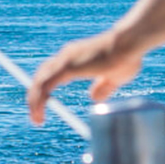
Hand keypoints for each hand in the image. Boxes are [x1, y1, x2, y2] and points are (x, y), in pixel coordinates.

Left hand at [26, 31, 143, 124]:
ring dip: (34, 100)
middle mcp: (67, 56)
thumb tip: (94, 98)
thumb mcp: (114, 77)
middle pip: (41, 76)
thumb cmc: (127, 57)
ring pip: (40, 81)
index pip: (51, 73)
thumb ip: (103, 87)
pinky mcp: (68, 66)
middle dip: (34, 96)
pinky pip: (46, 85)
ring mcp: (65, 60)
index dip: (45, 89)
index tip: (44, 106)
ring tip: (36, 119)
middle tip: (36, 116)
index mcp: (75, 57)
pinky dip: (39, 98)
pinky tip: (39, 111)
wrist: (131, 44)